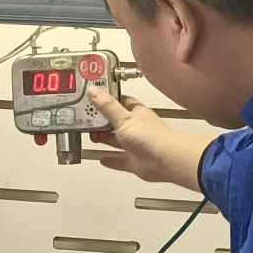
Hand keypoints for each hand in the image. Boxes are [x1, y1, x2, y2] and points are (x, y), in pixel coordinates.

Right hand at [87, 86, 212, 192]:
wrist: (165, 160)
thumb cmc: (151, 137)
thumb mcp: (123, 118)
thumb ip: (108, 106)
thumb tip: (95, 91)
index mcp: (136, 113)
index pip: (120, 102)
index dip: (107, 100)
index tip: (93, 99)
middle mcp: (137, 128)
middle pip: (116, 122)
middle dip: (102, 122)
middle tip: (88, 120)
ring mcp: (136, 145)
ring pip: (117, 141)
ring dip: (105, 139)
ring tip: (92, 136)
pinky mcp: (135, 162)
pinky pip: (120, 160)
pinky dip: (111, 160)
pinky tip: (102, 159)